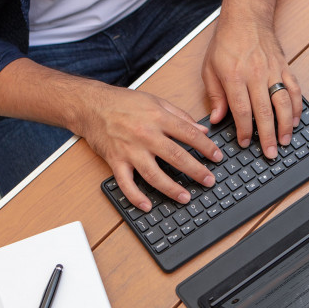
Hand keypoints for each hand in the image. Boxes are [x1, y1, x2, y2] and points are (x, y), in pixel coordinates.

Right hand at [82, 86, 222, 211]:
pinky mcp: (116, 161)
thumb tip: (202, 129)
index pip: (189, 134)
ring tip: (185, 197)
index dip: (206, 147)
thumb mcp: (155, 101)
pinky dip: (135, 197)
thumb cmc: (123, 102)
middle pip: (176, 156)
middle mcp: (145, 134)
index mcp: (158, 118)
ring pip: (154, 174)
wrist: (91, 106)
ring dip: (171, 188)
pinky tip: (147, 206)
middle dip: (196, 171)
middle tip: (209, 181)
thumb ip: (180, 116)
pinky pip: (126, 183)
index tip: (217, 157)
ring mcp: (130, 150)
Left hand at [202, 0, 301, 159]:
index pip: (241, 110)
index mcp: (234, 76)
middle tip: (270, 153)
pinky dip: (297, 107)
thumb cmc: (226, 42)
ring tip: (285, 141)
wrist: (246, 18)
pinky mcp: (284, 68)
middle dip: (267, 136)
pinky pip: (294, 90)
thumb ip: (214, 95)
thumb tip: (217, 119)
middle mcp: (256, 75)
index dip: (244, 130)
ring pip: (283, 103)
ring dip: (286, 125)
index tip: (245, 143)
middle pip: (264, 111)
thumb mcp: (209, 68)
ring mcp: (273, 71)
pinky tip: (296, 121)